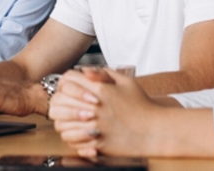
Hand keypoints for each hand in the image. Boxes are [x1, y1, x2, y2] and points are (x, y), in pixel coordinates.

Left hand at [49, 69, 163, 157]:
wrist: (154, 130)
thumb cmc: (142, 105)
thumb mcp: (126, 81)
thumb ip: (103, 73)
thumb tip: (85, 71)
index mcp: (101, 90)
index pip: (68, 80)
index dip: (65, 82)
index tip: (68, 87)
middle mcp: (94, 108)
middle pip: (59, 101)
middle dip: (58, 100)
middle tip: (64, 102)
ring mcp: (94, 126)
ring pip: (60, 122)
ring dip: (61, 119)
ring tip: (67, 118)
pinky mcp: (96, 143)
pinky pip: (70, 140)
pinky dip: (69, 135)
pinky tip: (75, 131)